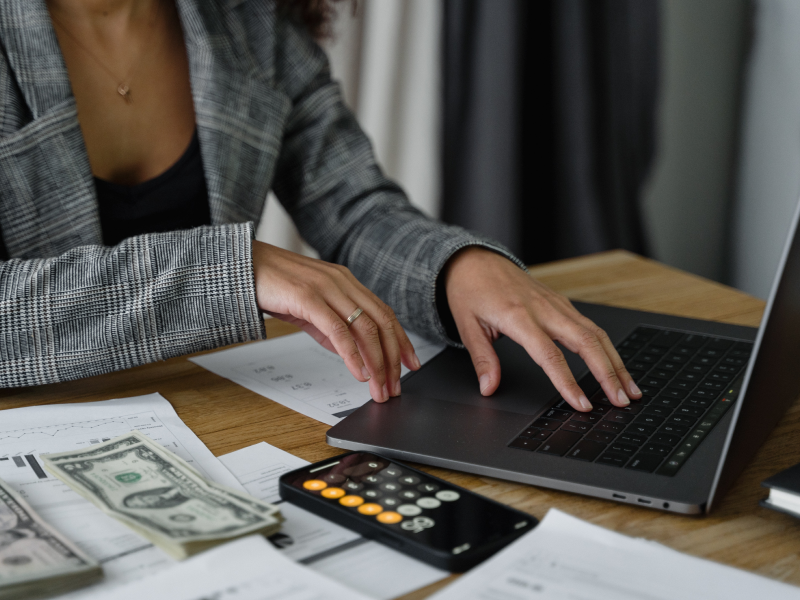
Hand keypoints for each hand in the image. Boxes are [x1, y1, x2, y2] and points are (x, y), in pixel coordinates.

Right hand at [252, 242, 419, 402]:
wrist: (240, 266)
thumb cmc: (273, 284)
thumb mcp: (310, 307)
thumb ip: (331, 327)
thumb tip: (351, 353)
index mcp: (346, 282)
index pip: (384, 313)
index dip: (401, 340)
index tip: (411, 364)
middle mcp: (342, 282)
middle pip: (381, 322)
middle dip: (393, 358)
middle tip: (396, 386)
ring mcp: (327, 288)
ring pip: (365, 328)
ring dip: (377, 362)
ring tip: (379, 387)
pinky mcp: (308, 298)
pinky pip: (338, 330)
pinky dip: (352, 355)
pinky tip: (358, 372)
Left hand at [443, 247, 640, 410]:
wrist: (475, 259)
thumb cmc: (470, 290)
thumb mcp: (467, 326)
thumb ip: (482, 359)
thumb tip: (488, 388)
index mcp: (518, 316)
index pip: (549, 355)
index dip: (567, 382)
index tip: (581, 404)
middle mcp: (544, 308)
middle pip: (586, 342)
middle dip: (608, 374)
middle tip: (621, 401)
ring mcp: (556, 304)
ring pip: (596, 333)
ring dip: (616, 362)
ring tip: (629, 389)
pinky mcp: (562, 303)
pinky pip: (590, 326)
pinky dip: (607, 348)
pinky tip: (615, 364)